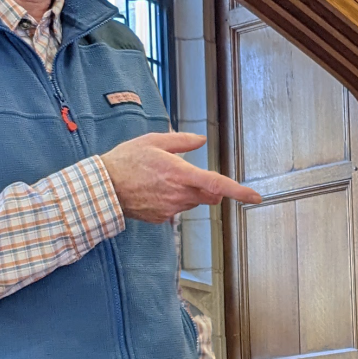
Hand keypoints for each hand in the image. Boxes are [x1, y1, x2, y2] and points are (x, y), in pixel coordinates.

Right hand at [101, 132, 261, 223]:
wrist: (102, 188)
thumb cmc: (126, 161)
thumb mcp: (154, 141)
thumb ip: (182, 141)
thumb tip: (200, 140)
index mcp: (180, 174)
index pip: (217, 184)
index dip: (239, 191)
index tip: (255, 197)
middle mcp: (179, 194)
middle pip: (209, 195)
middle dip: (209, 187)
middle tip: (189, 173)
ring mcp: (170, 209)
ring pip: (192, 202)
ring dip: (188, 191)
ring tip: (161, 178)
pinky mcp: (161, 219)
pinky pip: (176, 209)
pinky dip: (173, 200)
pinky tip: (154, 190)